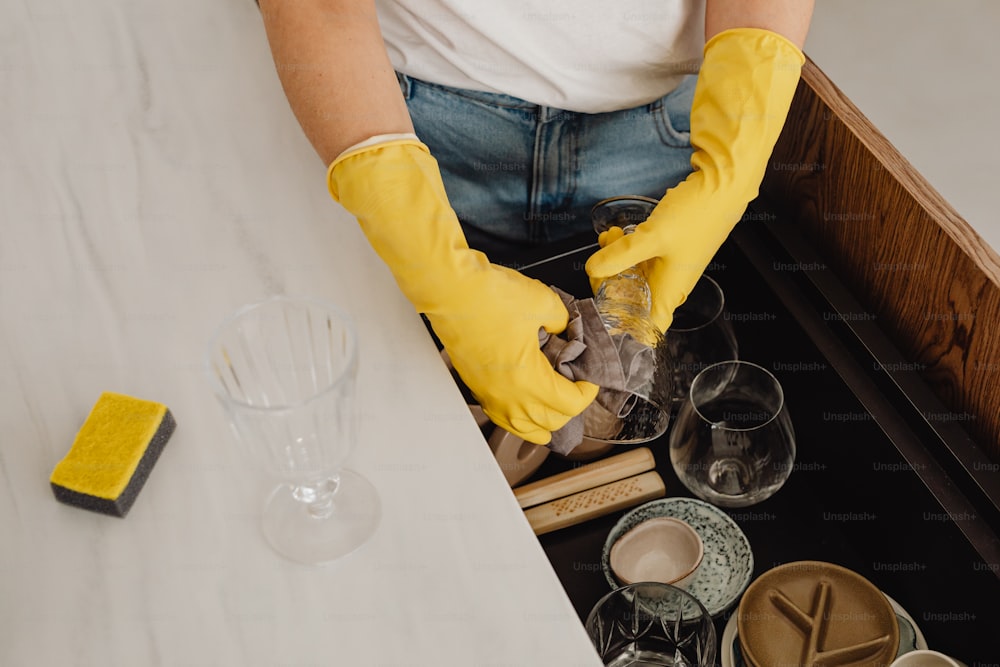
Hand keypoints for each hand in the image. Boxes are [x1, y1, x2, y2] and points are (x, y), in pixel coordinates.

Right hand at [428, 263, 598, 443]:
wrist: (450, 291)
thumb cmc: (488, 297)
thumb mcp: (543, 302)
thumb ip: (563, 321)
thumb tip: (564, 330)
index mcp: (529, 380)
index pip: (570, 404)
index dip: (587, 392)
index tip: (589, 379)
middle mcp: (508, 396)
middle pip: (550, 423)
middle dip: (568, 407)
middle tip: (574, 385)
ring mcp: (490, 395)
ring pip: (524, 429)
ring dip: (544, 421)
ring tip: (553, 406)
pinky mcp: (476, 387)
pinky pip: (501, 419)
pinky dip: (518, 419)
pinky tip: (523, 407)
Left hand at [586, 28, 803, 330]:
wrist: (723, 183)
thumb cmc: (697, 214)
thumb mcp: (651, 237)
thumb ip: (619, 256)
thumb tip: (591, 269)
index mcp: (670, 292)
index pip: (647, 328)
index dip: (624, 328)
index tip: (602, 310)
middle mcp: (670, 283)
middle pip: (633, 301)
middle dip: (611, 285)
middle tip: (598, 265)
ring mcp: (669, 264)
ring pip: (634, 275)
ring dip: (615, 262)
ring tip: (607, 239)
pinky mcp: (667, 246)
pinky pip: (640, 255)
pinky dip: (626, 248)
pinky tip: (615, 232)